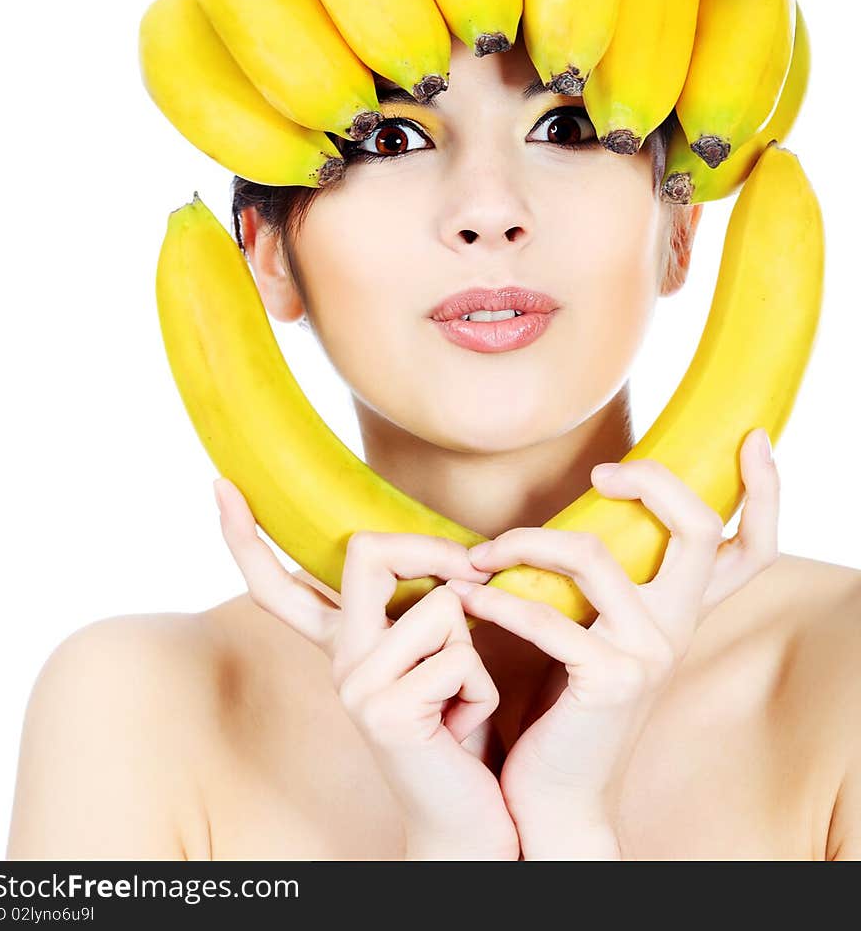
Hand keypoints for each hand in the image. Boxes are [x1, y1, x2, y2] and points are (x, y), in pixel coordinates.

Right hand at [213, 479, 520, 860]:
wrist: (470, 817)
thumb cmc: (462, 727)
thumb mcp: (439, 653)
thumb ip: (424, 606)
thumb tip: (449, 558)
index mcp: (343, 644)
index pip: (283, 584)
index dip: (248, 536)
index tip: (221, 485)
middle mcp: (339, 661)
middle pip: (367, 552)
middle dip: (429, 549)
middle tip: (469, 569)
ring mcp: (355, 687)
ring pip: (439, 607)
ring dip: (474, 647)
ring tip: (459, 697)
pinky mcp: (386, 712)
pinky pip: (461, 657)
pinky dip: (482, 688)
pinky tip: (463, 726)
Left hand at [445, 427, 779, 857]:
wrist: (551, 795)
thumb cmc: (559, 702)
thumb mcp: (593, 629)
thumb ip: (600, 581)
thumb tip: (575, 506)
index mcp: (680, 612)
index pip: (750, 548)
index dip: (765, 492)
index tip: (754, 439)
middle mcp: (677, 628)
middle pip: (696, 528)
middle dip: (651, 480)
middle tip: (602, 471)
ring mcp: (649, 655)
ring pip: (592, 554)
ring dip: (522, 544)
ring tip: (478, 557)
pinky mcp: (609, 680)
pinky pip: (545, 615)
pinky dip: (497, 602)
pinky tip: (468, 601)